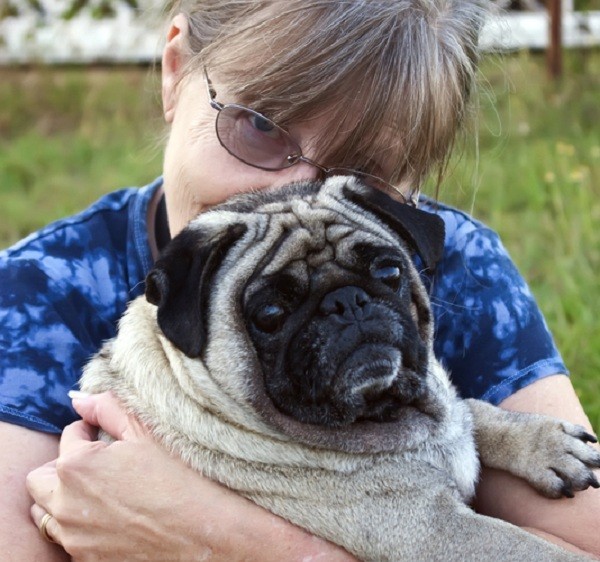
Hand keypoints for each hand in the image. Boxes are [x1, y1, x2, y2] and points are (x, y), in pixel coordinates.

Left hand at [27, 392, 355, 561]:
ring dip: (62, 495)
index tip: (109, 436)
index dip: (90, 430)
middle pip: (41, 477)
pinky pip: (63, 535)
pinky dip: (74, 522)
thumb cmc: (178, 479)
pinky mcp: (82, 557)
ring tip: (98, 489)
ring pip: (45, 510)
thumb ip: (107, 409)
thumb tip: (78, 397)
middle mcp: (65, 502)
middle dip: (63, 464)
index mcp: (78, 464)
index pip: (69, 435)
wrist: (201, 534)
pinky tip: (106, 515)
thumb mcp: (145, 434)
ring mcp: (72, 535)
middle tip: (96, 462)